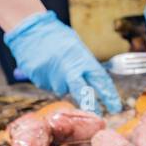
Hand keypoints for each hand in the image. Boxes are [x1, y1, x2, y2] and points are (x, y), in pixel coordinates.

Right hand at [4, 10, 121, 112]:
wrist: (30, 29)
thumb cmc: (55, 35)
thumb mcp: (75, 45)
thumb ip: (82, 63)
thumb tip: (90, 78)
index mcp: (82, 59)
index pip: (100, 80)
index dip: (109, 95)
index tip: (115, 107)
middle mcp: (69, 70)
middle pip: (83, 93)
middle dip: (91, 106)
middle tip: (97, 116)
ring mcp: (53, 76)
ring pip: (62, 89)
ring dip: (62, 82)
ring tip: (56, 65)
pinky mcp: (39, 79)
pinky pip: (48, 84)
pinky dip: (48, 78)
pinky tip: (45, 65)